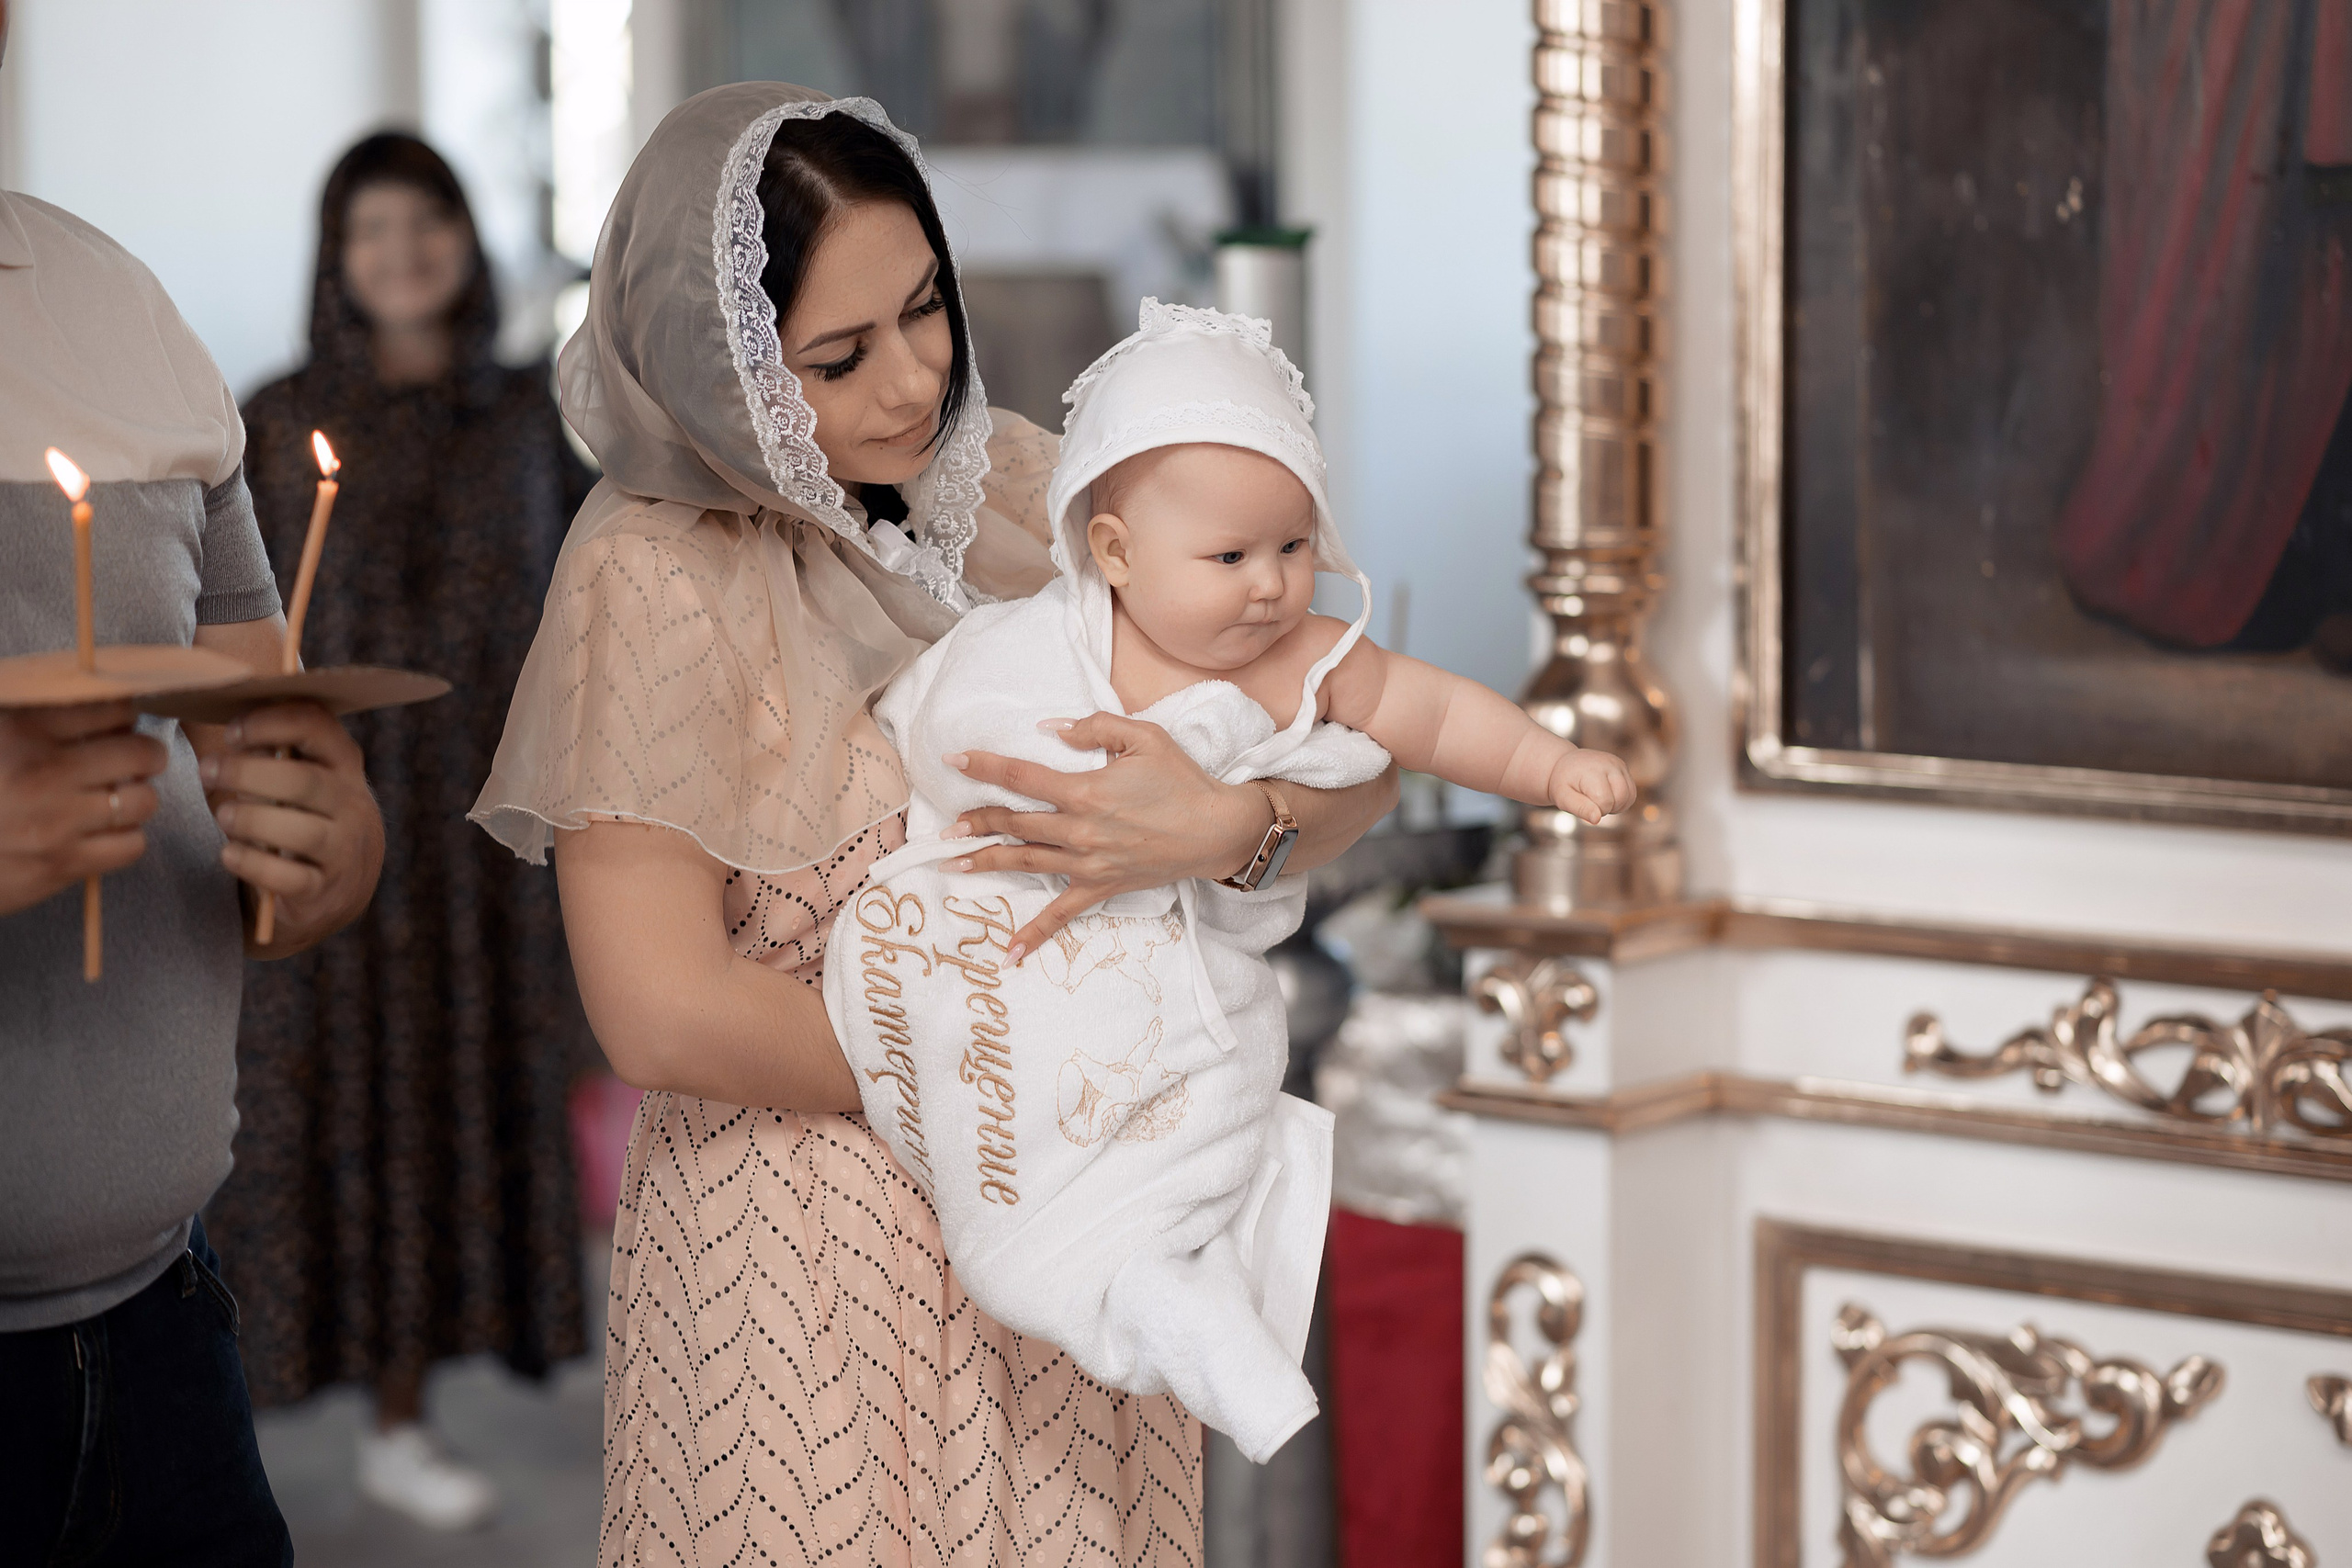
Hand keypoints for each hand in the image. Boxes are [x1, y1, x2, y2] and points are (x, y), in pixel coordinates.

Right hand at [0, 702, 167, 917]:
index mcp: (20, 730)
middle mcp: (43, 772)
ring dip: (135, 799)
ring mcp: (54, 822)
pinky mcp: (60, 865)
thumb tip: (94, 701)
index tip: (119, 724)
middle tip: (133, 761)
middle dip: (145, 755)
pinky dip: (123, 839)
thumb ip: (32, 717)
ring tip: (114, 799)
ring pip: (142, 801)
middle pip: (141, 753)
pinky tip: (100, 835)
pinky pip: (129, 846)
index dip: (123, 716)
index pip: (111, 708)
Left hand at [199, 701, 383, 955]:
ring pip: (302, 831)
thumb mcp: (295, 778)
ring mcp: (344, 850)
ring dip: (252, 820)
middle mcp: (352, 804)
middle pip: (304, 781)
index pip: (317, 726)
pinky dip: (254, 865)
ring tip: (222, 816)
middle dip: (248, 773)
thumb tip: (211, 707)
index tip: (232, 732)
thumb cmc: (298, 816)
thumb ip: (267, 749)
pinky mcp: (325, 891)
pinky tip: (228, 855)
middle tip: (205, 771)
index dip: (270, 723)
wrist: (339, 887)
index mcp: (342, 764)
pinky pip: (291, 878)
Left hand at [942, 712, 1263, 960]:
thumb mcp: (1143, 737)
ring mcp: (1087, 862)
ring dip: (986, 862)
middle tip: (947, 824)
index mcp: (1084, 790)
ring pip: (1025, 861)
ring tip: (954, 864)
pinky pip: (1061, 914)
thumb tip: (1050, 729)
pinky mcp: (1100, 886)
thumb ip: (1093, 727)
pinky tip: (1009, 952)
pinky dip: (1034, 934)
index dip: (984, 766)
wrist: (1216, 829)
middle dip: (976, 820)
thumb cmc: (1182, 780)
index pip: (1021, 775)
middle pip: (1014, 822)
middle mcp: (1079, 829)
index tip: (955, 759)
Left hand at [1547, 746, 1637, 824]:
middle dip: (1607, 808)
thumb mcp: (1563, 798)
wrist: (1565, 765)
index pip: (1605, 801)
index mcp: (1592, 771)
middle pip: (1621, 798)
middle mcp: (1609, 764)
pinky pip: (1631, 792)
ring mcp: (1618, 764)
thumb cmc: (1563, 784)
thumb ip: (1580, 809)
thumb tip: (1596, 819)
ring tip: (1598, 800)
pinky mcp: (1623, 767)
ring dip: (1616, 806)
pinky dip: (1622, 801)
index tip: (1582, 803)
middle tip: (1590, 802)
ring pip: (1630, 796)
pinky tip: (1607, 798)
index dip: (1595, 810)